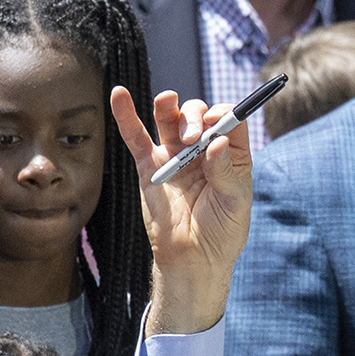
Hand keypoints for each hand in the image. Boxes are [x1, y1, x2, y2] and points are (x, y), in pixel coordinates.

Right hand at [112, 86, 252, 337]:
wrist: (192, 260)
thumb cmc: (222, 233)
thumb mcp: (235, 202)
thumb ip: (226, 171)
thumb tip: (218, 140)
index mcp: (229, 155)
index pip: (229, 119)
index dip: (224, 113)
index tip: (218, 122)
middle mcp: (202, 151)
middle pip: (197, 115)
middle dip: (194, 117)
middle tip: (193, 138)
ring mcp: (174, 156)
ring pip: (169, 118)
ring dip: (169, 107)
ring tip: (168, 106)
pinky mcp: (149, 167)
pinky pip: (136, 137)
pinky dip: (126, 115)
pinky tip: (119, 94)